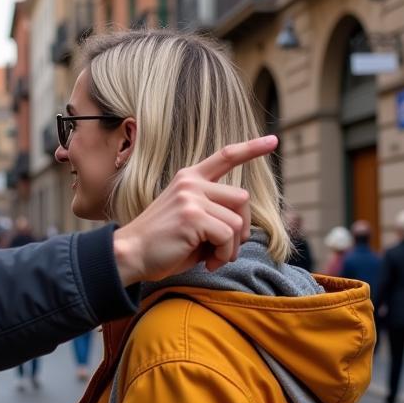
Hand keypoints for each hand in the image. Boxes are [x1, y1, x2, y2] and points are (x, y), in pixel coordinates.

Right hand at [113, 135, 277, 283]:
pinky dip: (223, 254)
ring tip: (213, 257)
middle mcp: (191, 182)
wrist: (130, 254)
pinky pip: (228, 236)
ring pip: (237, 221)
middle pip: (242, 198)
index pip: (226, 156)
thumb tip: (243, 227)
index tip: (272, 140)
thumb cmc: (163, 243)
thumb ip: (214, 212)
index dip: (251, 148)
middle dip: (241, 228)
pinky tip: (208, 261)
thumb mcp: (191, 219)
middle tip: (225, 249)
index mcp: (189, 178)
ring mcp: (191, 197)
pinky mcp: (192, 216)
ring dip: (231, 246)